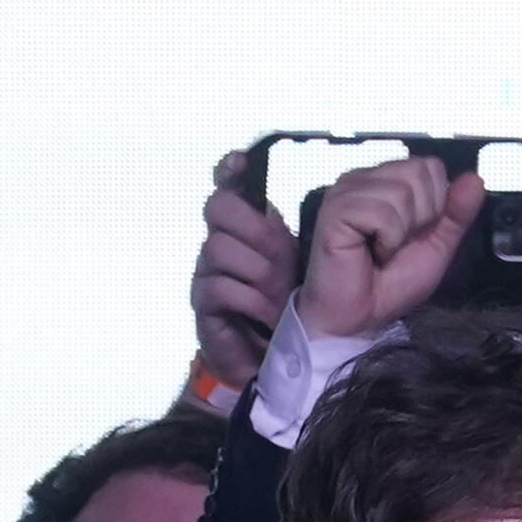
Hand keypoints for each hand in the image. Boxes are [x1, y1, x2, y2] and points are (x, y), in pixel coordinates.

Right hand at [191, 151, 301, 390]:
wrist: (269, 360)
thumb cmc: (285, 306)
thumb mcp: (296, 264)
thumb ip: (290, 235)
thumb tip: (320, 204)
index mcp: (244, 228)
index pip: (226, 186)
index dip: (229, 170)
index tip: (240, 161)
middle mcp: (219, 242)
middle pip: (217, 207)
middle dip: (255, 229)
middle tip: (282, 257)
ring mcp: (206, 271)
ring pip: (219, 248)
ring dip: (259, 273)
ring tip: (280, 296)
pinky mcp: (202, 303)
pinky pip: (219, 287)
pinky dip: (250, 300)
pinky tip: (268, 314)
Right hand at [293, 157, 481, 340]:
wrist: (357, 319)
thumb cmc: (389, 285)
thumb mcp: (436, 248)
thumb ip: (456, 214)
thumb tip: (475, 180)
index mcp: (384, 181)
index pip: (429, 166)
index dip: (434, 204)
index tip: (412, 234)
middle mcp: (363, 179)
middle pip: (418, 172)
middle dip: (420, 216)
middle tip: (395, 244)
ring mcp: (346, 192)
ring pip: (402, 192)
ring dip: (401, 232)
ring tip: (380, 250)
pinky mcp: (335, 209)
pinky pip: (383, 212)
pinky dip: (387, 240)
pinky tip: (369, 252)